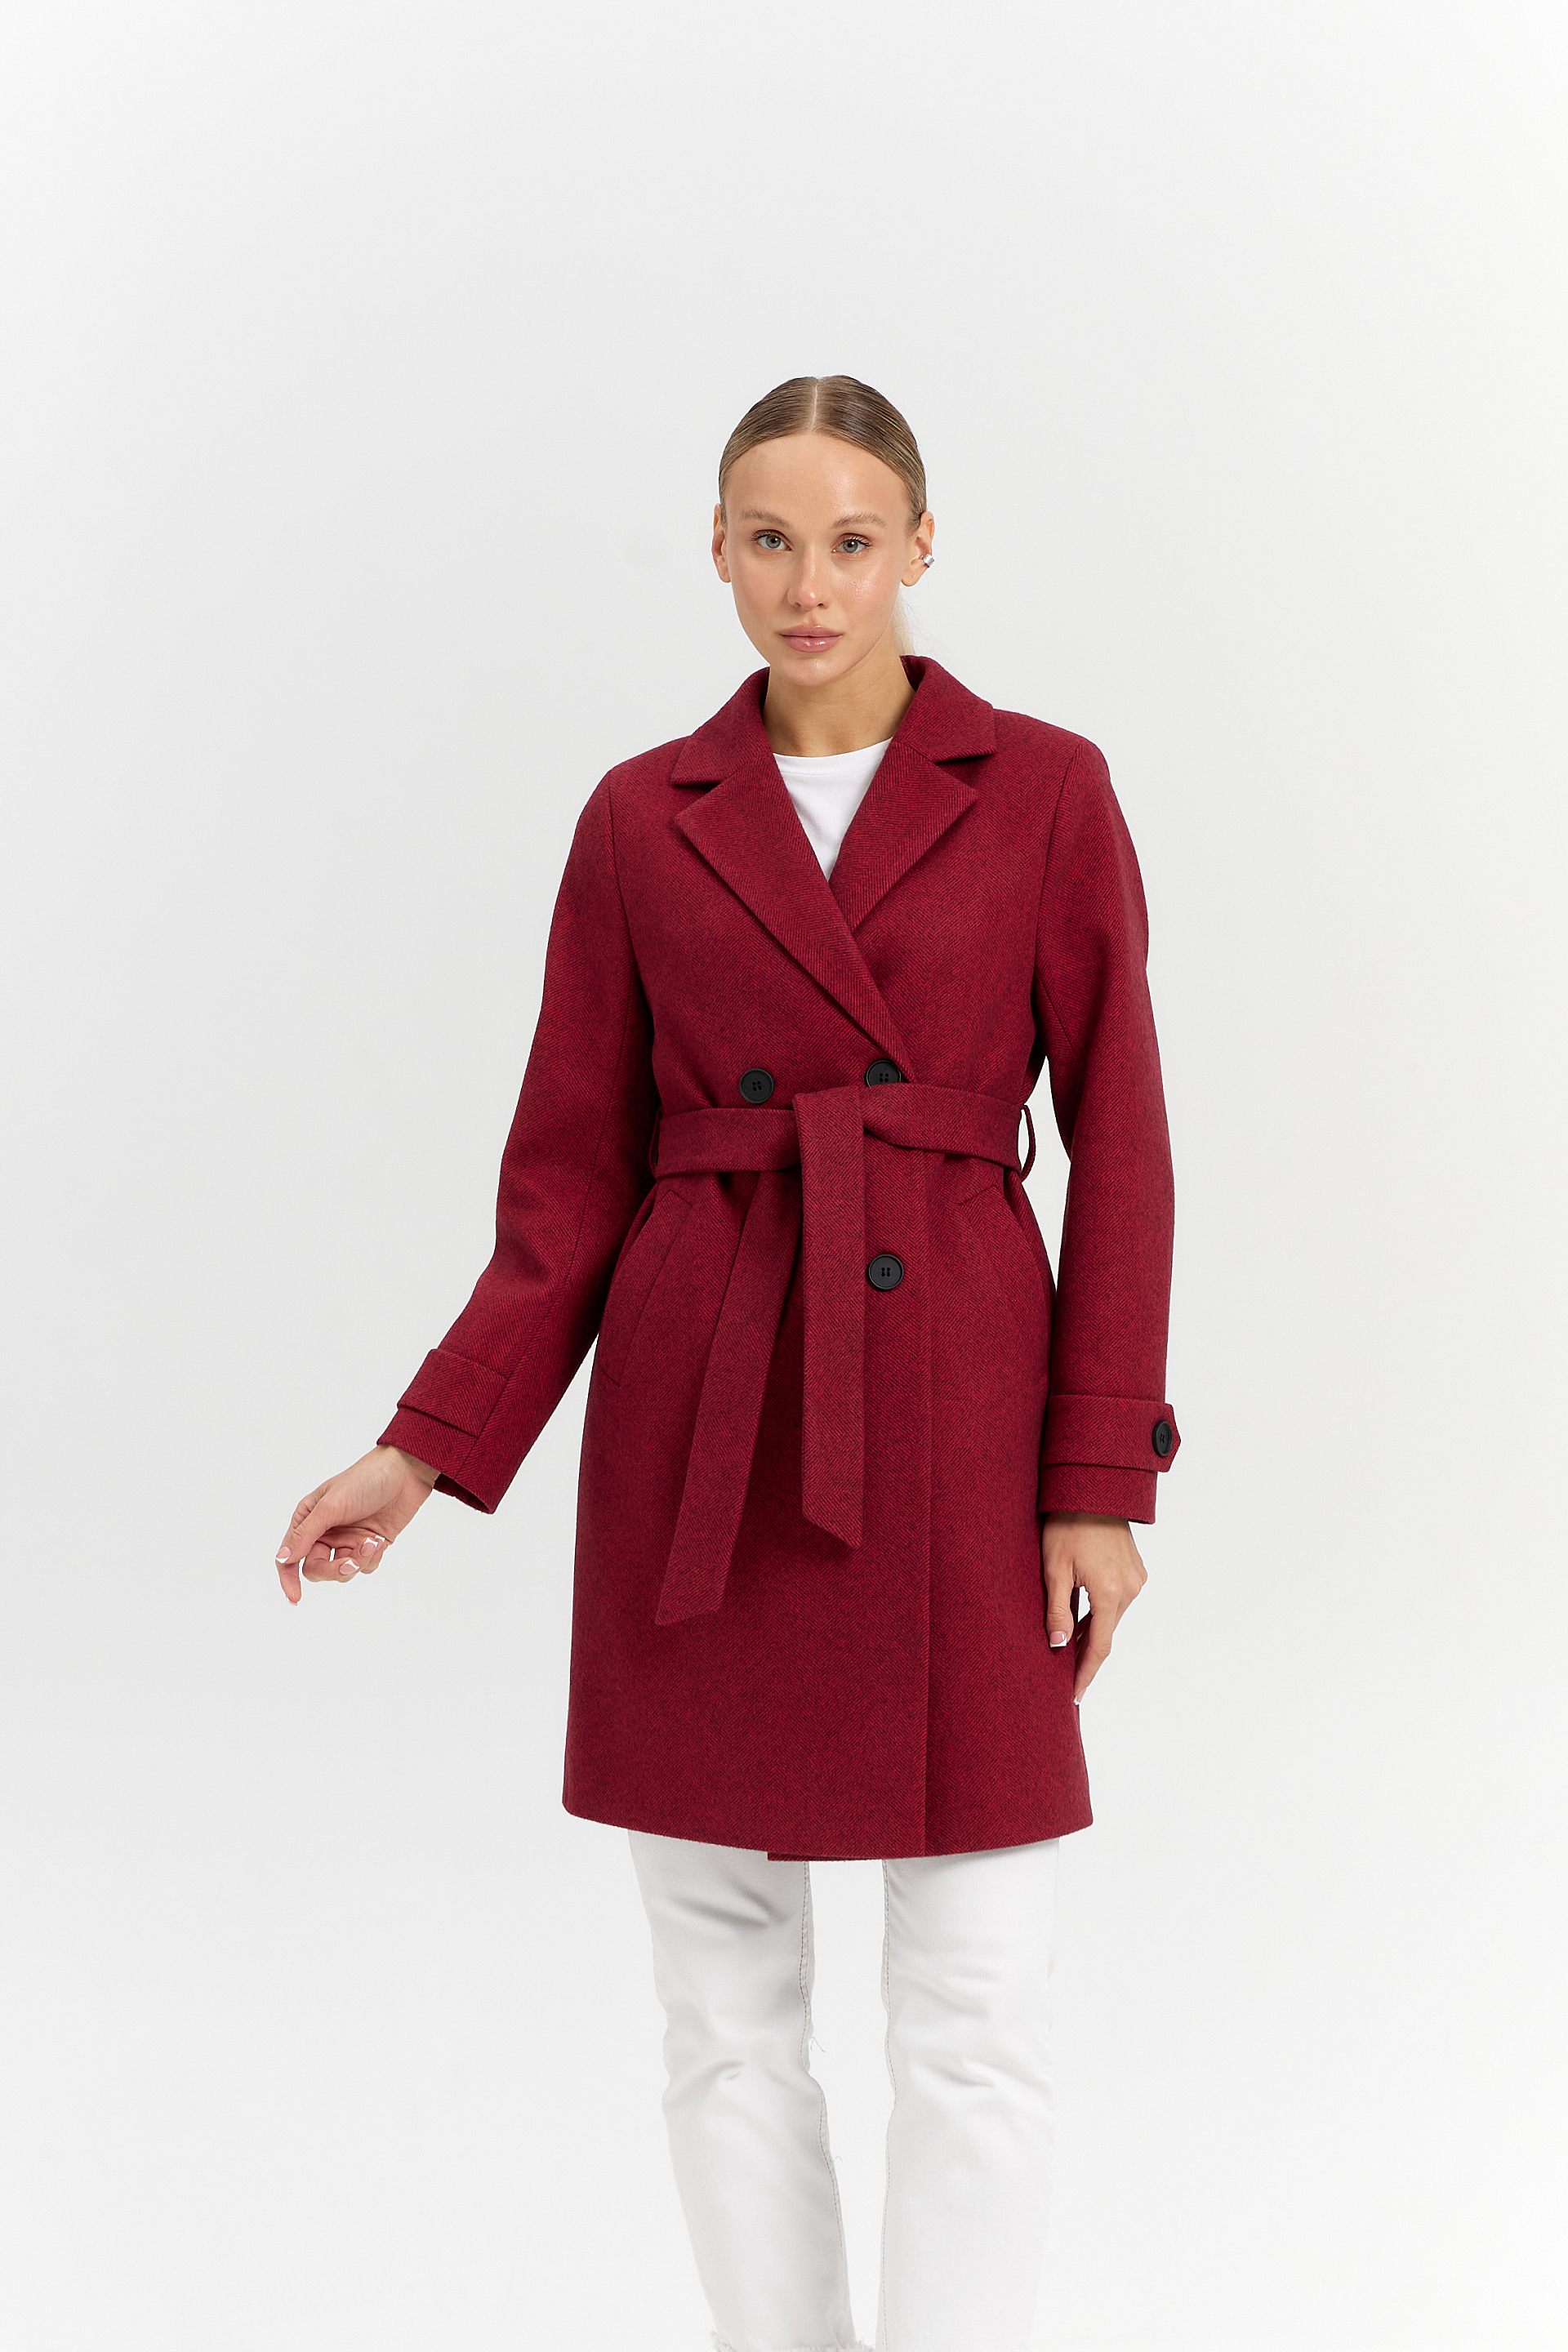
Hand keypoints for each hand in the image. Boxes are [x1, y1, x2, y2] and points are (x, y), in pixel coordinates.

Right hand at [275, 1445, 440, 1605]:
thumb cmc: (364, 1480)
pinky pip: (364, 1567)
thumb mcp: (331, 1505)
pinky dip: (372, 1558)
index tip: (295, 1598)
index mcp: (308, 1519)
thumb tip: (282, 1558)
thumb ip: (306, 1534)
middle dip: (334, 1570)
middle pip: (316, 1570)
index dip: (288, 1579)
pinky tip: (379, 1540)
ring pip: (342, 1571)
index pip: (289, 1556)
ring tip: (372, 1542)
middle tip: (351, 1562)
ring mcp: (347, 1540)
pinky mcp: (368, 1546)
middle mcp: (324, 1533)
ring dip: (358, 1561)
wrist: (405, 1473)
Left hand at [1040, 1511, 1147, 1704]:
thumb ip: (1057, 1610)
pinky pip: (1116, 1601)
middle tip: (1062, 1676)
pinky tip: (1081, 1617)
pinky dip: (1099, 1612)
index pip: (1099, 1647)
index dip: (1085, 1674)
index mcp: (1110, 1592)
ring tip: (1067, 1648)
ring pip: (1111, 1617)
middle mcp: (1130, 1589)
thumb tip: (1058, 1645)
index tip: (1075, 1696)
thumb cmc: (1067, 1524)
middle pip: (1105, 1633)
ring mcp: (1136, 1579)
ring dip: (1092, 1631)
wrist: (1092, 1489)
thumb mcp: (1054, 1568)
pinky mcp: (1136, 1571)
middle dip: (1085, 1655)